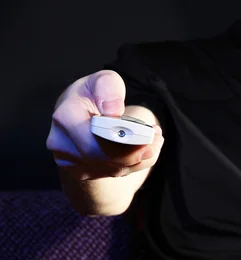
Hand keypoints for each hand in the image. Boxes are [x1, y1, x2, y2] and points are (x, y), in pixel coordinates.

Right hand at [47, 70, 163, 179]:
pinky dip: (134, 164)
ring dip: (139, 157)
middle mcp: (62, 142)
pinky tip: (142, 150)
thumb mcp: (105, 82)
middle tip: (157, 139)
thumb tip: (113, 112)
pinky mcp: (82, 173)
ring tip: (153, 141)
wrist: (82, 118)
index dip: (121, 141)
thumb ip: (109, 89)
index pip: (92, 139)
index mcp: (65, 116)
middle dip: (135, 151)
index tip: (147, 133)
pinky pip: (115, 173)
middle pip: (104, 158)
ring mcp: (70, 162)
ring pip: (113, 169)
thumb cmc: (96, 96)